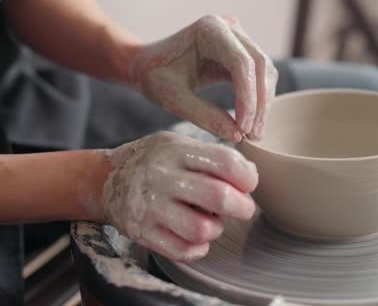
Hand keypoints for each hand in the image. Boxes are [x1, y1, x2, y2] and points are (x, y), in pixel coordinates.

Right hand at [100, 131, 256, 260]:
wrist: (106, 179)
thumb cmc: (155, 161)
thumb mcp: (181, 145)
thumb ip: (214, 156)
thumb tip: (251, 175)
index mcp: (177, 151)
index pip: (226, 162)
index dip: (247, 177)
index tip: (248, 184)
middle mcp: (163, 177)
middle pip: (219, 196)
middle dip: (242, 207)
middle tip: (243, 208)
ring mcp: (151, 207)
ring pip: (202, 229)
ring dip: (217, 228)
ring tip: (211, 220)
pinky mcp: (143, 233)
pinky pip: (183, 251)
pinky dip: (199, 248)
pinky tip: (197, 237)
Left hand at [129, 15, 277, 141]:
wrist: (146, 64)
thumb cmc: (154, 76)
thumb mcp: (173, 98)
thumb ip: (204, 116)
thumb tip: (238, 135)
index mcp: (209, 30)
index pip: (241, 63)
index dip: (248, 98)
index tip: (244, 128)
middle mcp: (229, 28)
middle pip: (259, 65)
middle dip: (259, 103)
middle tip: (254, 134)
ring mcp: (238, 38)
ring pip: (265, 71)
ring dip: (263, 103)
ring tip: (254, 133)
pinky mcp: (241, 52)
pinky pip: (259, 75)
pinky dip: (258, 99)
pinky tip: (251, 121)